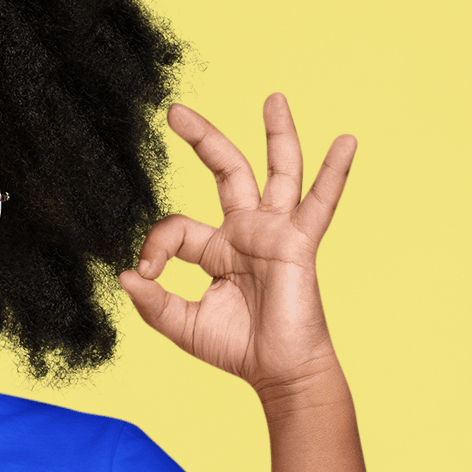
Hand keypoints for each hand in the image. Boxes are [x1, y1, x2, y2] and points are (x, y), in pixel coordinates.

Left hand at [119, 93, 355, 404]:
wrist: (277, 372)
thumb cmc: (237, 348)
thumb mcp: (182, 324)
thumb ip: (152, 301)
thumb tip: (124, 276)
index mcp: (217, 248)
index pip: (177, 226)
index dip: (155, 245)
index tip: (145, 272)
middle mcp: (247, 232)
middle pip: (227, 171)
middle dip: (202, 139)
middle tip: (174, 110)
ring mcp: (275, 233)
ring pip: (278, 172)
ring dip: (277, 134)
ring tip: (273, 98)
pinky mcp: (300, 243)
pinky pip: (320, 202)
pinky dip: (335, 172)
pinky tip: (347, 141)